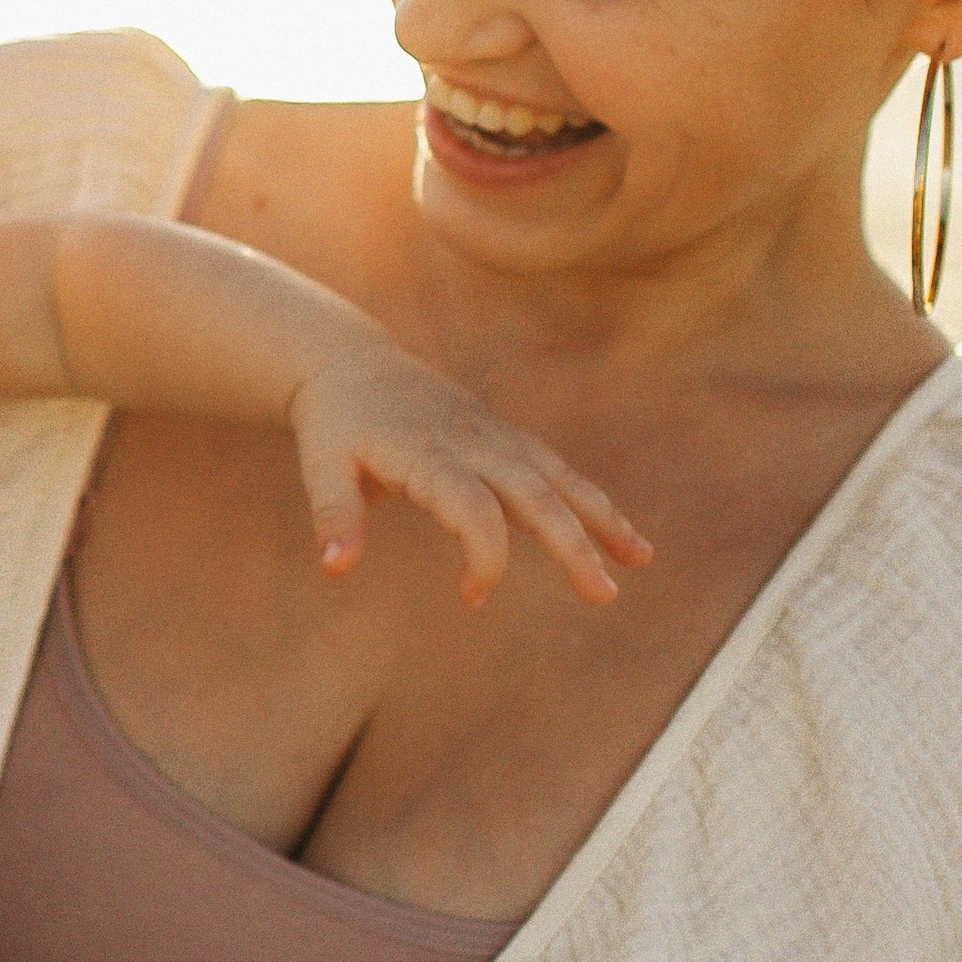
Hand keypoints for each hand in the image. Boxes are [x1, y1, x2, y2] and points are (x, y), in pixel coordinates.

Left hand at [291, 349, 650, 606]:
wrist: (353, 364)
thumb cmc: (336, 424)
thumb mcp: (320, 465)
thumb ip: (333, 515)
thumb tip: (336, 569)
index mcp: (429, 454)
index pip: (474, 510)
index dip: (484, 557)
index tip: (470, 597)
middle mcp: (473, 443)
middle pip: (536, 494)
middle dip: (574, 545)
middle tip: (604, 596)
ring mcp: (495, 437)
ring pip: (560, 478)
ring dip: (602, 518)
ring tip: (641, 559)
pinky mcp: (505, 437)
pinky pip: (556, 470)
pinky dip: (591, 500)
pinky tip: (620, 535)